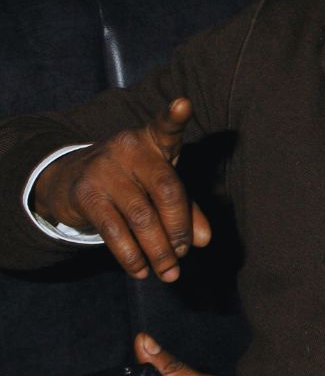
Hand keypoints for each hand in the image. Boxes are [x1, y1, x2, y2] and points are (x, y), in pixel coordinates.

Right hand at [32, 97, 210, 280]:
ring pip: (141, 217)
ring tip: (169, 272)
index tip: (184, 103)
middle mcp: (129, 149)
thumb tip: (203, 241)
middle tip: (185, 253)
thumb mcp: (159, 187)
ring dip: (159, 250)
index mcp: (153, 141)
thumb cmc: (130, 181)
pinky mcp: (86, 194)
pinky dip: (131, 256)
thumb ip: (185, 209)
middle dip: (180, 229)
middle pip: (167, 191)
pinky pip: (114, 231)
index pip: (166, 127)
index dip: (175, 116)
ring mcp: (105, 169)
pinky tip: (141, 271)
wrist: (69, 181)